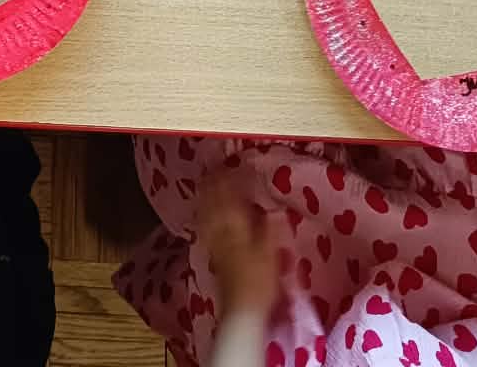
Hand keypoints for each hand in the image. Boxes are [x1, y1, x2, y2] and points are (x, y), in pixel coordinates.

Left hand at [199, 165, 277, 318]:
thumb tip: (273, 209)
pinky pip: (205, 227)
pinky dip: (203, 215)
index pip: (229, 197)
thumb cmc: (259, 281)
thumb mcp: (270, 252)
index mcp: (236, 227)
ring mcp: (214, 243)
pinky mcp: (213, 255)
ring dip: (205, 197)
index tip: (231, 166)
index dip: (229, 180)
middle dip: (212, 185)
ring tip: (205, 184)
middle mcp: (221, 231)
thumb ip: (270, 228)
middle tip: (213, 169)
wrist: (242, 310)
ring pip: (206, 213)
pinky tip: (204, 214)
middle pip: (213, 203)